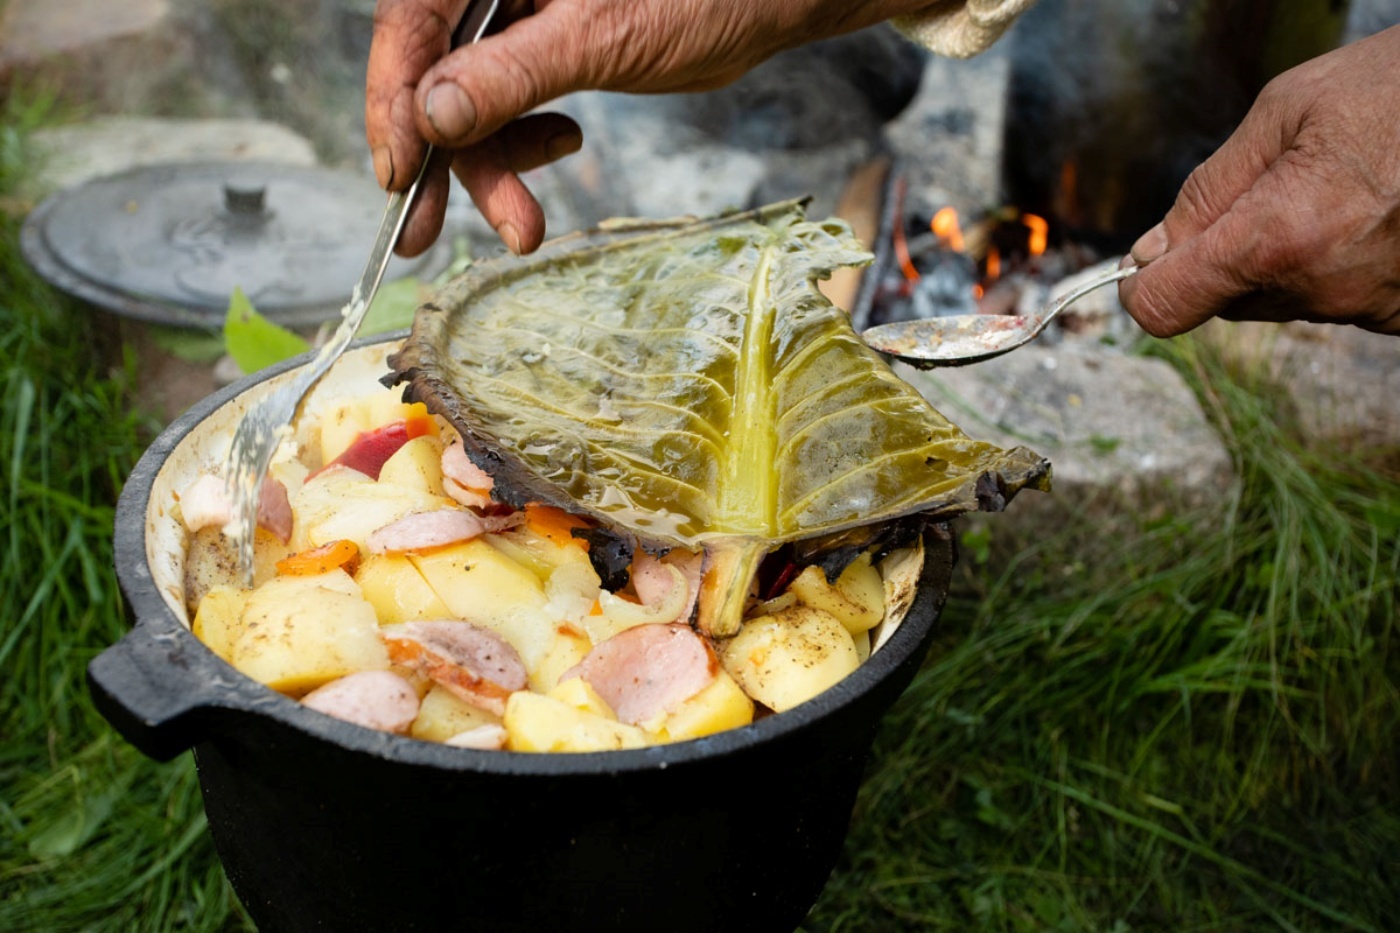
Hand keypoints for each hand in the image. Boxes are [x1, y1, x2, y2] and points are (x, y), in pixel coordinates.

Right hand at [366, 0, 931, 256]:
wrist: (772, 0)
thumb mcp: (604, 35)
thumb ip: (514, 73)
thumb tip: (435, 116)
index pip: (413, 20)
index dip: (395, 99)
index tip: (399, 173)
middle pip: (435, 68)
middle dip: (442, 156)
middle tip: (427, 233)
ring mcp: (517, 10)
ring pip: (471, 97)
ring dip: (490, 167)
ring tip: (522, 227)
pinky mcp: (543, 42)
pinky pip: (508, 99)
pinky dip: (524, 142)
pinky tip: (562, 144)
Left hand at [1118, 24, 1399, 336]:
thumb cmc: (1397, 89)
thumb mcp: (1286, 111)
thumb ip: (1208, 189)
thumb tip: (1150, 250)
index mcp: (1280, 237)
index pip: (1164, 307)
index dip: (1145, 285)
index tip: (1147, 262)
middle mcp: (1323, 286)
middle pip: (1223, 299)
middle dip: (1223, 254)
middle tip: (1271, 187)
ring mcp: (1369, 307)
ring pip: (1280, 298)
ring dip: (1282, 257)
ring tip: (1335, 190)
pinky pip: (1334, 299)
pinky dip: (1333, 265)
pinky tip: (1368, 215)